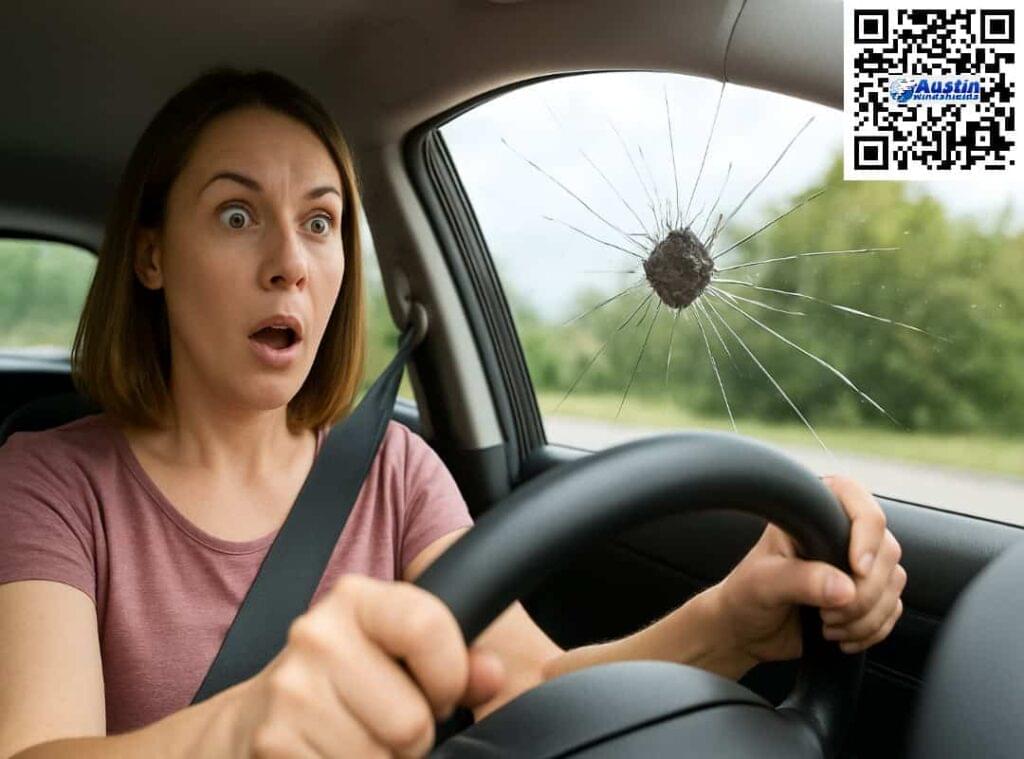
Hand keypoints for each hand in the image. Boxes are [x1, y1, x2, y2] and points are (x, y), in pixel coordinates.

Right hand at [233, 574, 504, 757]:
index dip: (450, 676)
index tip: (440, 691)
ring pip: (380, 758)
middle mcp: (317, 636)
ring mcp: (290, 691)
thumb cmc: (345, 681)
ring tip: (358, 737)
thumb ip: (458, 658)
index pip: (427, 628)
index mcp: (357, 600)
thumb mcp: (398, 652)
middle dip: (412, 736)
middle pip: (411, 720)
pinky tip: (330, 752)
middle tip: (385, 721)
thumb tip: (492, 675)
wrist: (255, 717)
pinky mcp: (273, 742)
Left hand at [710, 474, 906, 664]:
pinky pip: (892, 609)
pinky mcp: (867, 594)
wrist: (746, 630)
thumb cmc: (746, 595)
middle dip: (863, 593)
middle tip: (826, 612)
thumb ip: (801, 581)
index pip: (859, 506)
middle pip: (886, 551)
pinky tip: (841, 636)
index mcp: (813, 515)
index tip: (856, 569)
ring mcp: (857, 564)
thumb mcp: (763, 583)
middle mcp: (840, 534)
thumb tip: (845, 588)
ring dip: (866, 615)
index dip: (867, 535)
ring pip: (893, 582)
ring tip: (827, 625)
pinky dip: (872, 629)